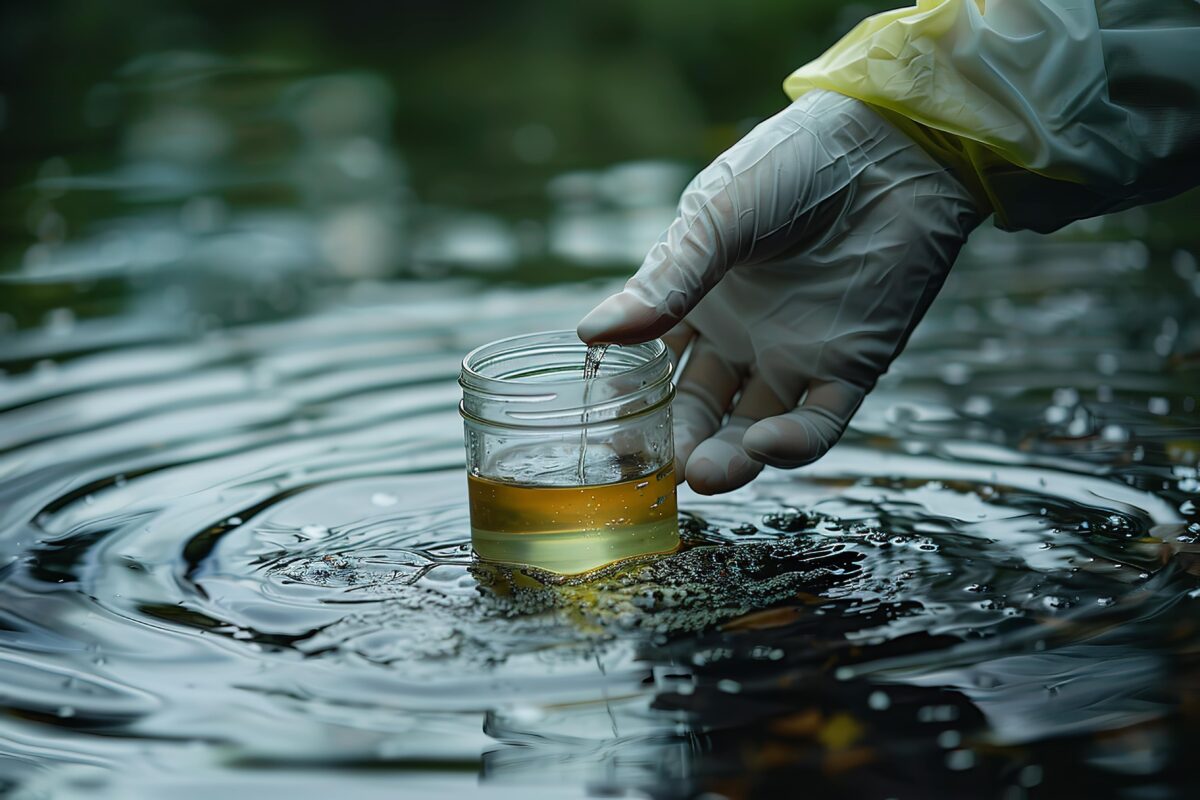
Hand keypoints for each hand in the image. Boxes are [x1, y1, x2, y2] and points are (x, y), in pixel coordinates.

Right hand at [577, 90, 980, 493]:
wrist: (889, 146)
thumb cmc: (794, 165)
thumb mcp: (716, 219)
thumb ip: (666, 283)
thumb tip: (593, 334)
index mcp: (698, 298)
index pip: (651, 365)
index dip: (628, 399)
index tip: (604, 427)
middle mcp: (740, 336)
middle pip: (698, 408)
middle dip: (676, 442)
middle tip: (655, 468)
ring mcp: (793, 354)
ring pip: (751, 427)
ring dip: (727, 458)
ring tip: (703, 474)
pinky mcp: (849, 366)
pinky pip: (819, 422)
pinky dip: (793, 443)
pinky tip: (765, 443)